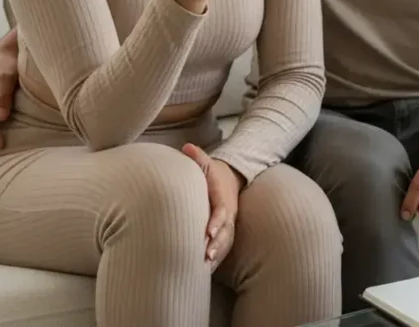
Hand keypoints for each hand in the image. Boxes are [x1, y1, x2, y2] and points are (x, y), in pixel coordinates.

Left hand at [182, 143, 243, 269]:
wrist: (231, 178)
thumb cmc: (214, 173)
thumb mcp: (208, 162)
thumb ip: (198, 156)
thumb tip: (187, 147)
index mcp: (223, 198)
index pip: (222, 212)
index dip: (216, 222)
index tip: (208, 232)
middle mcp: (228, 214)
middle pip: (225, 232)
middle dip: (217, 245)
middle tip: (206, 256)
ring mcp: (229, 224)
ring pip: (226, 242)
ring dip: (217, 255)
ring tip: (205, 267)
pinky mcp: (225, 232)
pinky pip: (223, 247)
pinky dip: (216, 259)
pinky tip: (204, 271)